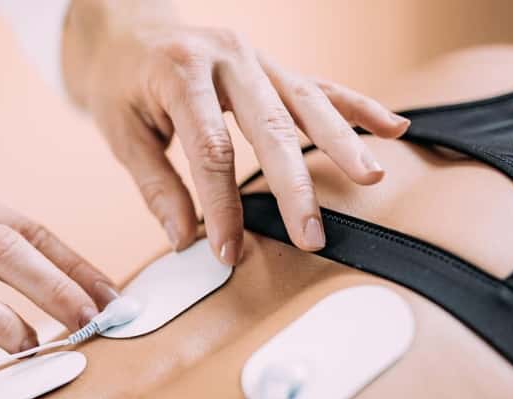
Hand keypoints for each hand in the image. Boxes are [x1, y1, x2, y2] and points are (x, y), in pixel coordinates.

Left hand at [63, 0, 409, 261]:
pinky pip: (319, 87)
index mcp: (181, 72)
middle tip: (311, 234)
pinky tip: (393, 129)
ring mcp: (255, 57)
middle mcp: (227, 56)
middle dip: (294, 186)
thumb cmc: (120, 84)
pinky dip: (356, 108)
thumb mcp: (121, 134)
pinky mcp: (271, 66)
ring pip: (305, 102)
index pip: (211, 148)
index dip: (222, 204)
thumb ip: (155, 187)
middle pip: (269, 126)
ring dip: (341, 142)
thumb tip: (184, 239)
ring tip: (371, 177)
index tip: (227, 250)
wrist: (124, 33)